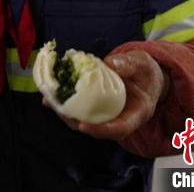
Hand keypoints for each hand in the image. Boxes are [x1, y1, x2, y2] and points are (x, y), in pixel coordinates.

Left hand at [49, 50, 168, 141]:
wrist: (144, 75)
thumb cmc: (145, 70)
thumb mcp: (141, 63)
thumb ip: (128, 64)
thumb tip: (110, 63)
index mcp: (137, 113)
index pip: (120, 128)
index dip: (101, 130)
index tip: (83, 126)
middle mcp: (120, 118)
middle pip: (96, 127)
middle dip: (75, 120)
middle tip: (57, 108)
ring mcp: (107, 115)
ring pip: (85, 120)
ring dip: (66, 112)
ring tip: (49, 100)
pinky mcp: (96, 108)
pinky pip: (81, 109)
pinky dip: (66, 102)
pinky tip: (51, 94)